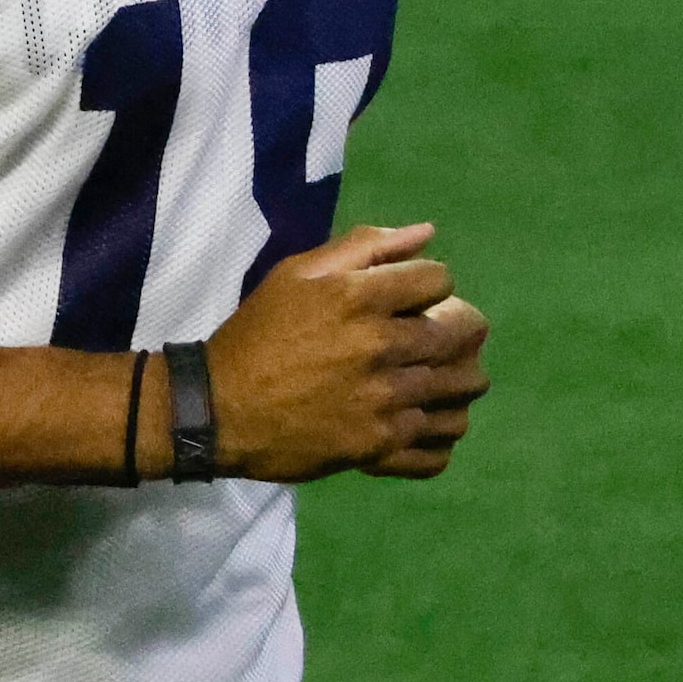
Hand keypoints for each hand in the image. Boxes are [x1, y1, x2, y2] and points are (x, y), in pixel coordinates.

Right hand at [204, 223, 490, 482]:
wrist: (218, 407)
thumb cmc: (260, 332)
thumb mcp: (299, 273)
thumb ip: (366, 247)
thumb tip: (427, 233)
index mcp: (362, 298)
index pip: (441, 281)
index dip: (433, 285)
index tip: (416, 298)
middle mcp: (381, 347)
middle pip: (464, 335)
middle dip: (461, 330)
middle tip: (440, 338)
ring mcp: (383, 402)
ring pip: (461, 392)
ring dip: (458, 382)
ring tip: (438, 382)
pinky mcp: (377, 446)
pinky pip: (437, 449)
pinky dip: (439, 438)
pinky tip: (424, 426)